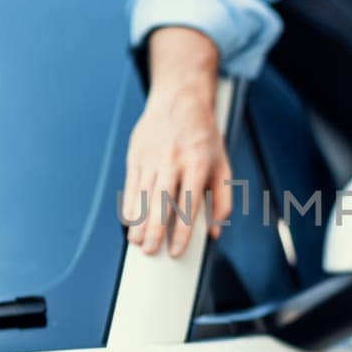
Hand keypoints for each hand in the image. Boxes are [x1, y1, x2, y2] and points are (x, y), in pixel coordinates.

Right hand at [123, 87, 231, 257]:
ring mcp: (152, 157)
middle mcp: (173, 161)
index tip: (176, 251)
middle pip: (161, 202)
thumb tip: (214, 232)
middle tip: (151, 252)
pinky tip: (129, 221)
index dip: (181, 232)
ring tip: (137, 243)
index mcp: (197, 164)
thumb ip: (222, 200)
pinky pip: (130, 185)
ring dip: (138, 222)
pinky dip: (128, 205)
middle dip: (154, 231)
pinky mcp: (136, 154)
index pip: (188, 205)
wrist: (180, 99)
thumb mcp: (222, 165)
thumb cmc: (204, 137)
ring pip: (142, 196)